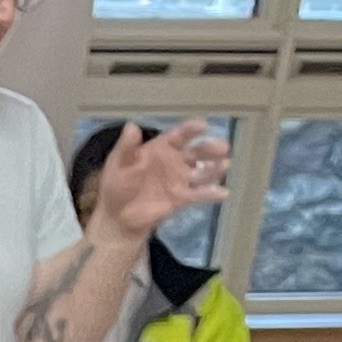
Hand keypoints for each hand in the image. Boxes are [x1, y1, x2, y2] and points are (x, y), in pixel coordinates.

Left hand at [95, 117, 232, 238]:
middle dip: (210, 149)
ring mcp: (180, 180)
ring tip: (224, 165)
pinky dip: (211, 194)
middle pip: (198, 152)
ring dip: (215, 168)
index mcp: (162, 148)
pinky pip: (199, 195)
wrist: (118, 216)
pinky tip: (222, 193)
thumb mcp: (118, 164)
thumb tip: (131, 125)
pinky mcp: (182, 199)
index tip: (202, 125)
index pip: (180, 136)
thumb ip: (126, 147)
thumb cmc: (117, 185)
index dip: (191, 130)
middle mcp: (176, 161)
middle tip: (223, 147)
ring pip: (203, 172)